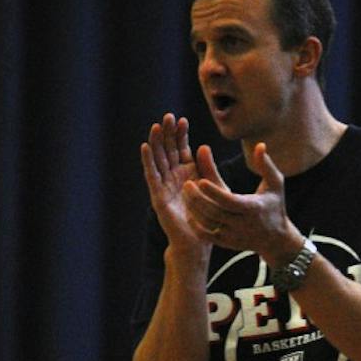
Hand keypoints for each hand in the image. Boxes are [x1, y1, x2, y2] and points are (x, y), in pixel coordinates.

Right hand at [140, 114, 206, 253]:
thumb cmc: (209, 218)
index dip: (181, 135)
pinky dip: (148, 161)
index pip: (182, 148)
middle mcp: (174, 177)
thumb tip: (203, 146)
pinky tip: (145, 147)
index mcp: (188, 173)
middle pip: (169, 150)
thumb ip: (209, 169)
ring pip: (159, 160)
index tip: (182, 120)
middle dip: (167, 134)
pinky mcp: (158, 197)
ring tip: (155, 126)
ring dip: (156, 143)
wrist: (198, 243)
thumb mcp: (214, 189)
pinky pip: (152, 176)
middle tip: (167, 116)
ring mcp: (165, 186)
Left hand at [183, 143, 298, 265]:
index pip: (229, 201)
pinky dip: (195, 225)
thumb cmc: (275, 206)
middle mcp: (242, 224)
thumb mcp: (275, 184)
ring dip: (194, 209)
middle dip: (198, 199)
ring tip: (185, 193)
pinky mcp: (226, 243)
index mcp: (253, 208)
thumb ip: (266, 165)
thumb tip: (259, 145)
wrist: (275, 240)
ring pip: (208, 224)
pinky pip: (206, 236)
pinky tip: (189, 211)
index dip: (214, 192)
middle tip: (186, 184)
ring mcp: (233, 236)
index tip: (200, 181)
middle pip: (214, 213)